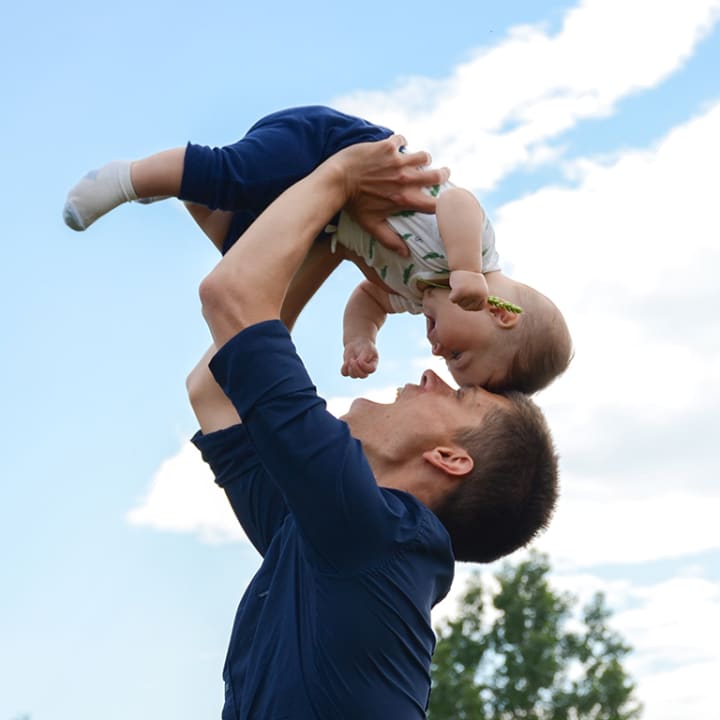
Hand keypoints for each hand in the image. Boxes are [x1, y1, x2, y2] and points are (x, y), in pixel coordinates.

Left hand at [334, 135, 449, 256]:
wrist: (336, 181)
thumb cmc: (353, 205)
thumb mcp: (371, 225)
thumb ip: (390, 240)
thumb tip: (406, 254)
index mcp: (404, 199)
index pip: (435, 204)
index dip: (443, 202)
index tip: (443, 200)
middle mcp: (405, 179)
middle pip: (437, 176)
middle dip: (442, 175)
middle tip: (440, 174)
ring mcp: (398, 161)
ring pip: (424, 156)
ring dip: (423, 159)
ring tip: (418, 160)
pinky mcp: (388, 146)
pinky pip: (402, 141)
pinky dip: (400, 143)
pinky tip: (395, 147)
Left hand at [341, 337, 378, 378]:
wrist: (358, 343)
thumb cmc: (365, 346)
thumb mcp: (367, 349)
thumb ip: (363, 358)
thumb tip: (358, 364)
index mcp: (373, 365)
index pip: (371, 370)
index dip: (364, 366)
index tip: (359, 360)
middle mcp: (366, 370)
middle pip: (362, 376)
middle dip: (356, 369)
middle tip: (352, 360)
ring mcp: (357, 371)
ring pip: (353, 376)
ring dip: (350, 368)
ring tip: (351, 359)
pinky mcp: (349, 369)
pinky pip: (345, 374)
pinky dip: (344, 369)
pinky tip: (346, 362)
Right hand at [448, 270, 488, 310]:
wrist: (464, 265)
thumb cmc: (471, 277)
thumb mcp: (480, 288)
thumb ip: (480, 298)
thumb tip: (484, 308)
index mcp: (484, 294)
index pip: (478, 308)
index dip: (473, 302)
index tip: (471, 292)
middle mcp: (478, 295)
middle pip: (467, 307)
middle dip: (464, 300)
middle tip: (465, 287)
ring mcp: (469, 293)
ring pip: (460, 304)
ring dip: (458, 297)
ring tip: (461, 286)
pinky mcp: (459, 291)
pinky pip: (453, 300)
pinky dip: (452, 295)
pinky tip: (456, 287)